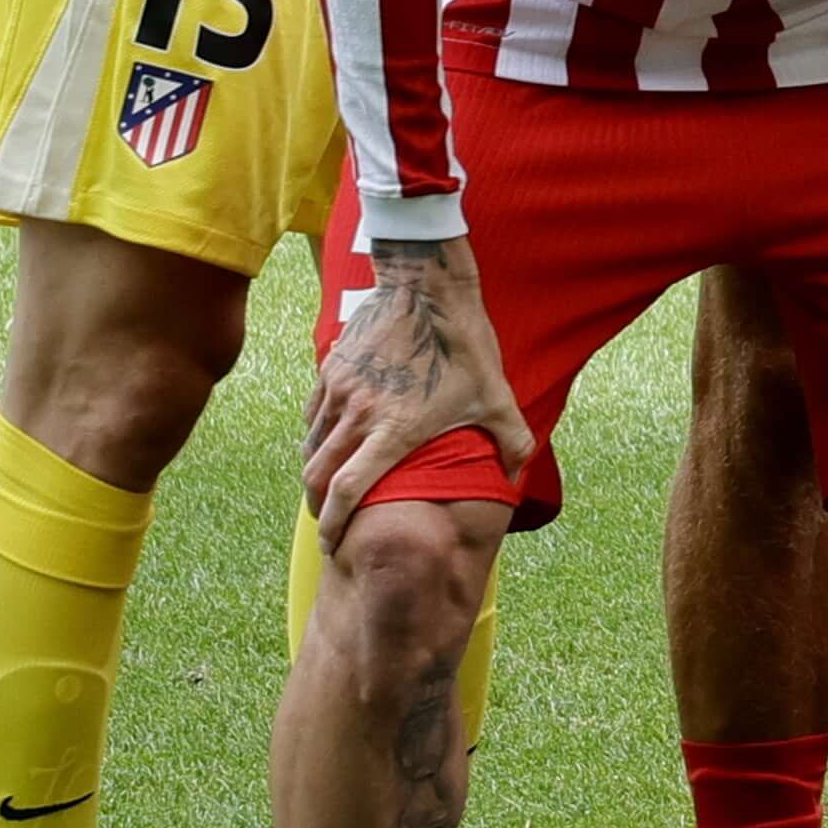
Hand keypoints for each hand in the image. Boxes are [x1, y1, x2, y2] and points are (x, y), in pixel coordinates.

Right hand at [300, 238, 530, 549]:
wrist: (425, 285)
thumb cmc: (463, 342)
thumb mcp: (496, 394)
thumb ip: (512, 440)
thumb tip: (516, 475)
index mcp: (395, 430)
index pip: (349, 490)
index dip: (334, 523)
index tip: (333, 542)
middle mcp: (359, 414)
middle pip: (317, 476)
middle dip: (318, 507)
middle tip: (328, 522)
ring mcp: (339, 391)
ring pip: (311, 446)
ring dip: (315, 472)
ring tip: (328, 487)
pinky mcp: (330, 370)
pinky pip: (312, 415)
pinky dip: (315, 437)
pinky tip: (331, 442)